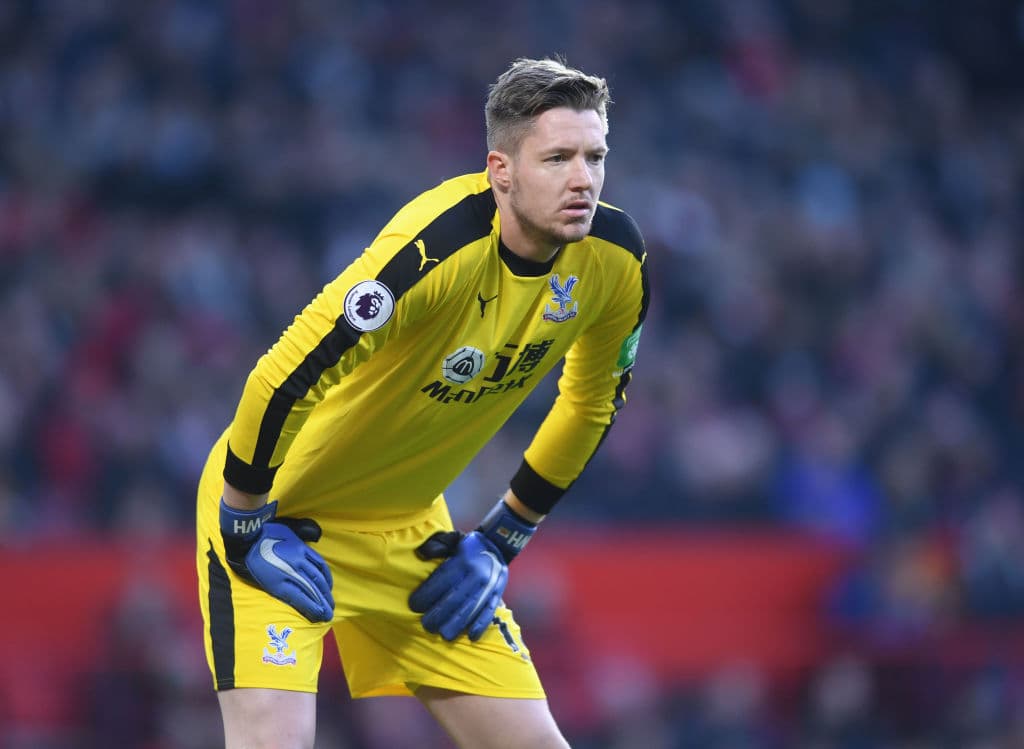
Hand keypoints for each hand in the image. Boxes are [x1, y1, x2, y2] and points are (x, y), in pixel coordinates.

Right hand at [220, 499, 334, 622]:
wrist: (248, 542)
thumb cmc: (266, 534)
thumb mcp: (290, 529)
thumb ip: (303, 533)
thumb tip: (316, 534)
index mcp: (302, 549)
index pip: (321, 567)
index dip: (327, 580)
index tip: (329, 590)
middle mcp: (300, 562)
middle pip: (319, 581)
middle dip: (326, 596)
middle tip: (331, 608)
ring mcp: (291, 574)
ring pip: (312, 591)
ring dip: (321, 604)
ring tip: (326, 615)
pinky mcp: (280, 585)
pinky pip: (299, 597)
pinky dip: (309, 606)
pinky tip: (315, 613)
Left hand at [409, 531, 507, 640]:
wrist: (498, 544)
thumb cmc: (468, 546)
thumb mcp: (453, 540)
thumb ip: (437, 546)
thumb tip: (421, 553)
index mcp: (463, 560)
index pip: (441, 581)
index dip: (426, 595)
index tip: (414, 606)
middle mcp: (476, 574)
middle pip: (455, 599)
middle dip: (438, 614)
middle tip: (426, 625)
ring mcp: (489, 585)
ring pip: (471, 608)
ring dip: (457, 624)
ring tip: (444, 635)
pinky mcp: (497, 594)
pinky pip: (489, 611)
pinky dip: (481, 625)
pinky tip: (472, 637)